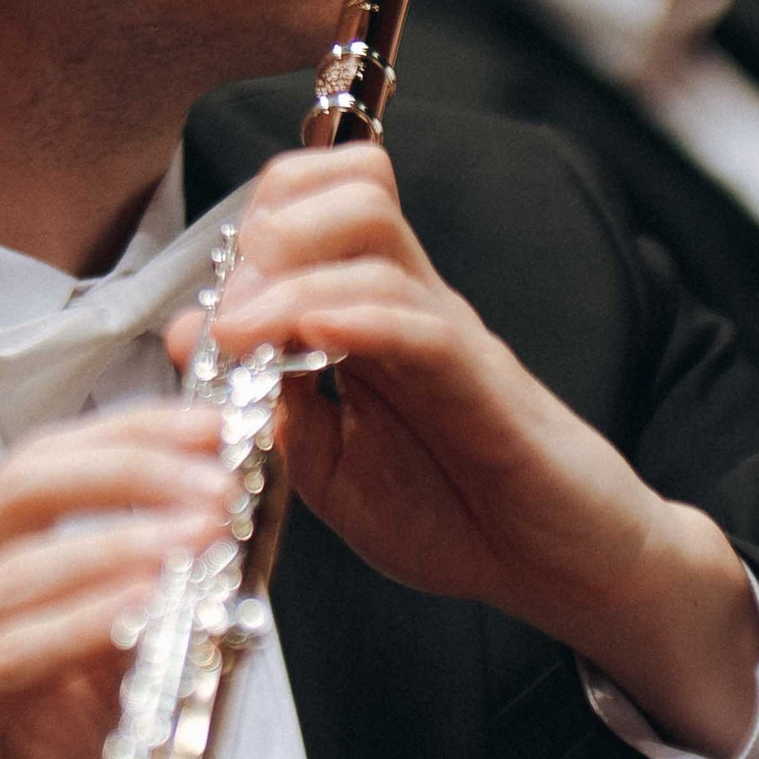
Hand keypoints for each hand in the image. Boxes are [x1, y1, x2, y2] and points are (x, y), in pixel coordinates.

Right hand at [0, 412, 234, 758]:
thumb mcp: (79, 697)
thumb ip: (125, 632)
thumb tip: (204, 571)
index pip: (44, 465)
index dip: (131, 436)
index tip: (212, 429)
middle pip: (24, 485)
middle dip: (131, 468)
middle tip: (215, 475)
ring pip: (19, 564)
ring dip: (121, 542)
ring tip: (200, 533)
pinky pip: (8, 654)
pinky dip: (79, 624)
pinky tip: (138, 609)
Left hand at [188, 148, 758, 758]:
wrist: (564, 569)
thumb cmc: (458, 515)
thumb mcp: (332, 471)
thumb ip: (271, 407)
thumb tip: (194, 336)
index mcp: (371, 319)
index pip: (316, 206)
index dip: (254, 223)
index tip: (210, 301)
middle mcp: (412, 307)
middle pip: (348, 189)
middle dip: (270, 226)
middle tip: (227, 311)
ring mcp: (450, 339)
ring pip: (376, 236)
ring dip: (291, 271)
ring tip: (244, 333)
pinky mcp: (487, 386)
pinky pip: (421, 326)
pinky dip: (356, 318)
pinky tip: (310, 336)